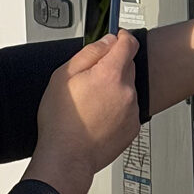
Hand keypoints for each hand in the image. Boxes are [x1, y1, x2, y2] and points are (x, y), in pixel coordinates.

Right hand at [27, 31, 140, 193]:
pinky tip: (98, 117)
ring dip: (115, 90)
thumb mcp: (63, 76)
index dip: (123, 36)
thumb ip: (89, 53)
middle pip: (128, 66)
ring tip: (91, 105)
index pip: (128, 44)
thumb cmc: (60, 121)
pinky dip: (118, 109)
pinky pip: (128, 109)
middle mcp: (126, 91)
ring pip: (128, 89)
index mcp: (110, 75)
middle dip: (113, 67)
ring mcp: (132, 111)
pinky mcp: (133, 128)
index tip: (118, 36)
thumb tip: (107, 42)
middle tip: (91, 80)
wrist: (67, 157)